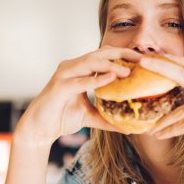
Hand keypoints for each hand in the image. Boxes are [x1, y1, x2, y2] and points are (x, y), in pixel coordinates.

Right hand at [15, 46, 140, 147]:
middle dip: (122, 54)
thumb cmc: (61, 117)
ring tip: (128, 71)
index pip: (105, 56)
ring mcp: (64, 75)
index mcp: (80, 70)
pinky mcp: (58, 87)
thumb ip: (107, 118)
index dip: (124, 55)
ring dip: (110, 65)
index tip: (143, 60)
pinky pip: (79, 81)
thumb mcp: (90, 117)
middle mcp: (72, 67)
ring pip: (90, 63)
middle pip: (100, 54)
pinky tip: (110, 79)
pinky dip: (95, 79)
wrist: (39, 129)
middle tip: (141, 59)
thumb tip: (128, 128)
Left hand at [140, 55, 183, 173]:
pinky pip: (182, 125)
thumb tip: (168, 100)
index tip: (160, 57)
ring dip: (163, 121)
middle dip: (163, 66)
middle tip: (143, 62)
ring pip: (180, 110)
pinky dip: (169, 131)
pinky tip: (158, 135)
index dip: (179, 59)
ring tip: (151, 128)